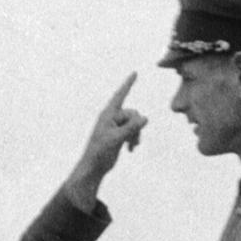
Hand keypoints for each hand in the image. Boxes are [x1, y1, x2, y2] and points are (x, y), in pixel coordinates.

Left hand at [63, 74, 146, 208]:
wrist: (94, 167)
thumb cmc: (100, 151)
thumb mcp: (116, 138)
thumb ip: (131, 128)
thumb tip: (145, 118)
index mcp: (107, 114)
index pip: (119, 96)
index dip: (128, 84)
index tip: (135, 73)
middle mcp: (112, 118)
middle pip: (133, 114)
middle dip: (136, 126)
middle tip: (133, 139)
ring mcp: (116, 127)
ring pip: (135, 124)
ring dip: (136, 134)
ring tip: (133, 146)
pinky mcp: (119, 136)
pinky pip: (133, 132)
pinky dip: (134, 139)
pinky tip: (131, 150)